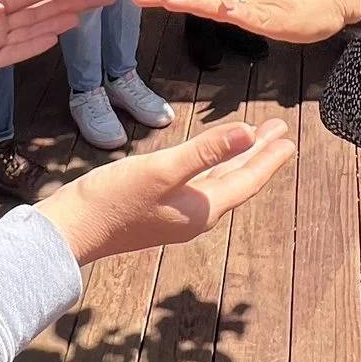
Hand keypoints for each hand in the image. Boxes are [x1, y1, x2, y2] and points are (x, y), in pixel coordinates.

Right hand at [38, 116, 296, 265]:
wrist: (72, 230)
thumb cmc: (114, 199)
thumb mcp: (162, 170)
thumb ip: (206, 151)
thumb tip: (249, 133)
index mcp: (203, 208)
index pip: (247, 180)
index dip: (269, 158)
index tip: (289, 138)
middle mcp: (196, 214)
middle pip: (237, 180)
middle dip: (258, 155)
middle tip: (278, 131)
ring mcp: (176, 213)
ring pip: (218, 181)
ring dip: (236, 159)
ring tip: (252, 138)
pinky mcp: (158, 207)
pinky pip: (198, 183)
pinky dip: (212, 165)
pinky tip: (208, 159)